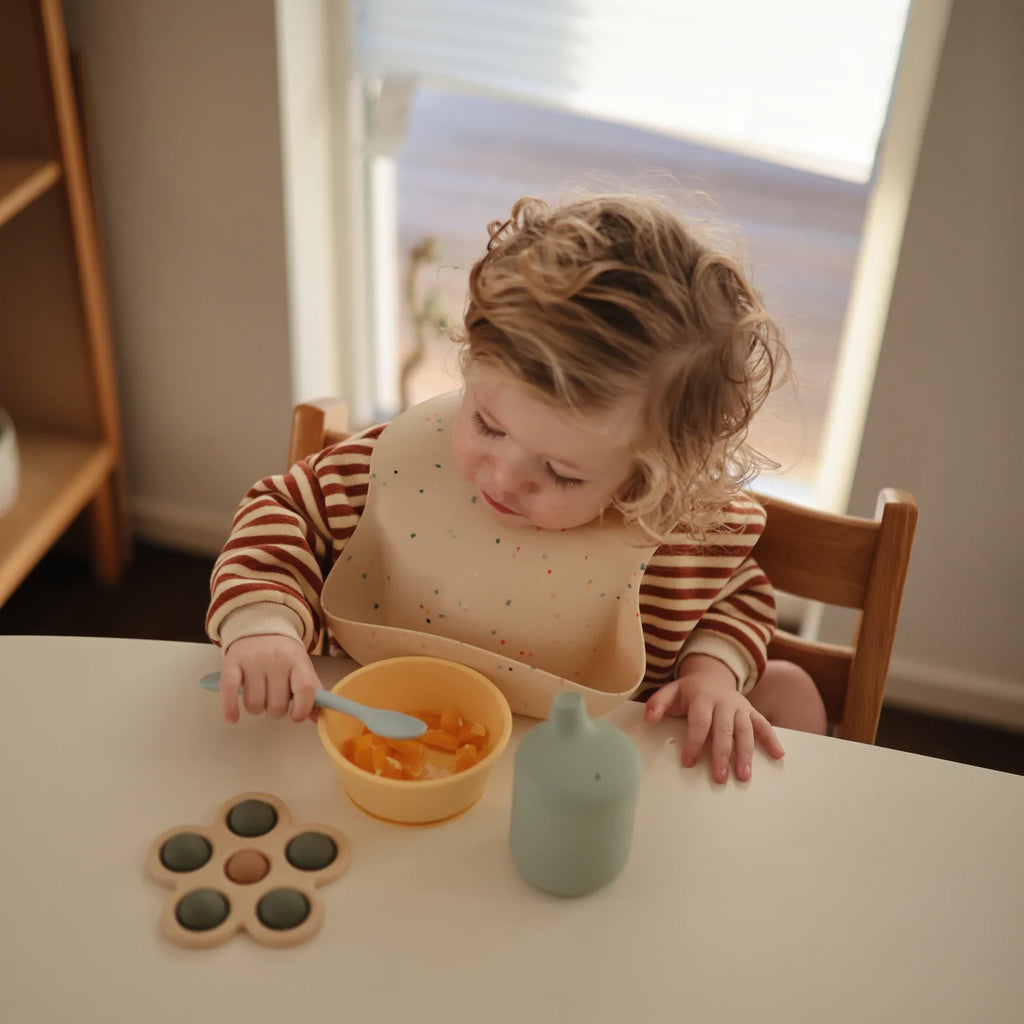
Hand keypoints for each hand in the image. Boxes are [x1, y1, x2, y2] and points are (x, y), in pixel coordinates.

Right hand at [219, 634, 320, 723]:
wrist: (260, 628)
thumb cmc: (284, 654)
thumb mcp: (302, 667)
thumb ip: (313, 692)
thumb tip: (316, 718)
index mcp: (297, 660)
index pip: (305, 689)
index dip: (302, 709)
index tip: (297, 717)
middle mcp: (276, 659)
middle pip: (277, 705)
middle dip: (277, 711)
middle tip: (275, 700)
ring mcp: (252, 661)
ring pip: (254, 705)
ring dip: (257, 709)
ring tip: (260, 697)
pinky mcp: (231, 663)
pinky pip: (229, 691)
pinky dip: (230, 708)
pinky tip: (233, 718)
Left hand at [644, 654, 784, 782]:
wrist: (712, 675)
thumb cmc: (689, 691)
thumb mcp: (671, 692)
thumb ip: (657, 703)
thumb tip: (649, 719)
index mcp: (703, 698)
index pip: (700, 722)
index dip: (694, 742)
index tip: (689, 762)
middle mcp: (725, 702)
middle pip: (724, 730)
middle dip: (722, 755)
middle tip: (719, 778)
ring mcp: (740, 707)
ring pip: (745, 731)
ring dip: (746, 754)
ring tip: (744, 776)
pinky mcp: (751, 711)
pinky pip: (764, 725)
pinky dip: (772, 739)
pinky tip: (778, 755)